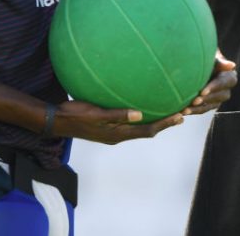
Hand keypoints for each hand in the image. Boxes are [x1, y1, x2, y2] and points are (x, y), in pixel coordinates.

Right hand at [54, 100, 182, 144]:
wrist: (57, 120)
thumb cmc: (76, 115)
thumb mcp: (96, 114)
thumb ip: (117, 115)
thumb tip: (140, 114)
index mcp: (118, 134)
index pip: (147, 131)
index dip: (164, 124)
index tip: (179, 117)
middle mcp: (118, 135)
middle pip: (147, 131)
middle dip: (164, 123)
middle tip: (181, 114)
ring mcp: (113, 132)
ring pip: (139, 128)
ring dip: (154, 120)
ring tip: (167, 110)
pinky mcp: (108, 127)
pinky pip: (129, 122)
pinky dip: (140, 116)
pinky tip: (141, 105)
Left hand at [184, 50, 236, 114]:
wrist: (198, 65)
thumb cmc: (206, 58)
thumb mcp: (212, 57)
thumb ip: (220, 62)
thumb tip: (232, 65)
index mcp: (229, 77)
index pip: (223, 83)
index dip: (213, 87)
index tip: (202, 91)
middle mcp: (226, 90)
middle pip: (219, 97)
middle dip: (206, 99)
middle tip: (194, 101)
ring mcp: (218, 99)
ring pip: (209, 106)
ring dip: (197, 109)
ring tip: (185, 110)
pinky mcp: (209, 105)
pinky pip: (201, 110)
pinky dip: (192, 111)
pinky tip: (181, 111)